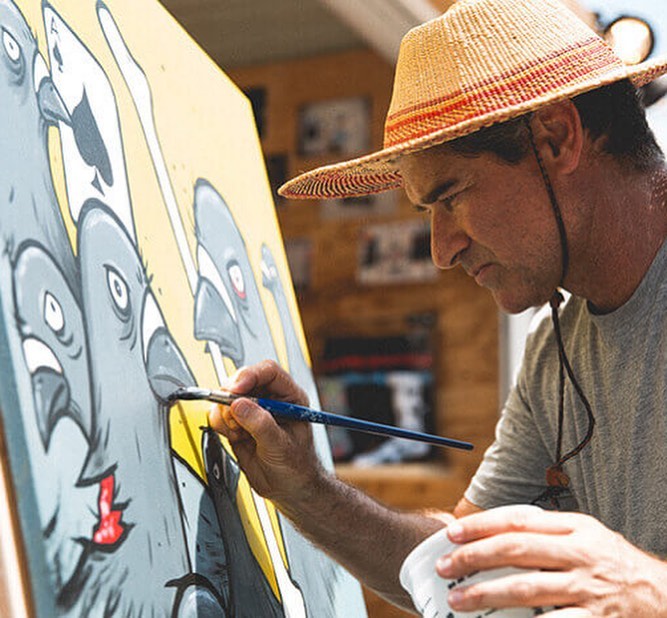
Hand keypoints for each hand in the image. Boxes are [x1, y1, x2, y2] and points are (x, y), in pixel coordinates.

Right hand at [208, 360, 324, 503]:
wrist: (289, 489)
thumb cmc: (297, 467)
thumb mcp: (281, 446)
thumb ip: (260, 425)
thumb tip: (239, 405)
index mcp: (289, 397)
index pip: (268, 372)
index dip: (250, 375)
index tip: (236, 389)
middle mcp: (270, 399)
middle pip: (243, 380)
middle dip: (232, 396)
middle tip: (232, 415)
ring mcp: (252, 411)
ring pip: (227, 397)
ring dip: (227, 414)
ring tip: (240, 433)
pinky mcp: (237, 424)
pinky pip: (219, 415)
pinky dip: (221, 425)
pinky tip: (235, 438)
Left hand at [436, 505, 666, 616]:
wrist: (664, 596)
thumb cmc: (612, 563)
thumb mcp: (585, 535)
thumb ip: (546, 531)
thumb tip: (494, 532)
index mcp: (573, 528)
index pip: (518, 519)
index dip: (481, 525)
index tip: (452, 533)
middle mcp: (579, 553)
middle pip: (517, 549)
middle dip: (474, 557)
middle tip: (444, 566)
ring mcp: (587, 588)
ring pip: (527, 587)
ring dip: (487, 594)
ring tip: (458, 599)